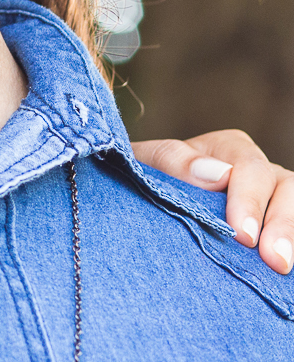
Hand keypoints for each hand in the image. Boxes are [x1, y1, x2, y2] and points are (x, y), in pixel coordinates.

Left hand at [133, 130, 293, 273]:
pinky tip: (283, 273)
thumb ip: (174, 161)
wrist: (144, 203)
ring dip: (290, 237)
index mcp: (229, 150)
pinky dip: (290, 246)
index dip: (249, 201)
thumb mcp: (149, 163)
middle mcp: (259, 172)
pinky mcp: (272, 226)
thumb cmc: (148, 178)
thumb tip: (218, 175)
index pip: (250, 167)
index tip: (243, 235)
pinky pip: (290, 234)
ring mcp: (273, 200)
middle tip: (273, 258)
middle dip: (281, 225)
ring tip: (281, 267)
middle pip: (284, 189)